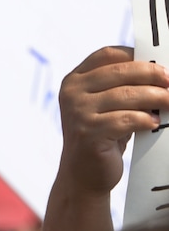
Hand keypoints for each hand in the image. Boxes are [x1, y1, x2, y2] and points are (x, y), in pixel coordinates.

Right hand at [57, 46, 168, 194]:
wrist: (83, 176)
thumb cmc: (101, 137)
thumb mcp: (107, 106)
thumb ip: (121, 86)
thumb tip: (160, 71)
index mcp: (74, 80)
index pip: (108, 54)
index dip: (136, 57)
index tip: (159, 66)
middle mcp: (72, 94)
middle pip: (120, 71)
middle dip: (152, 75)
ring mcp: (78, 114)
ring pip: (126, 95)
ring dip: (155, 98)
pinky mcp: (88, 133)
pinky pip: (126, 119)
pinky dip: (144, 120)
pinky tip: (154, 123)